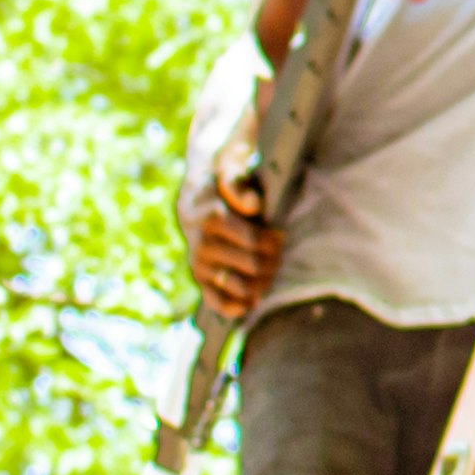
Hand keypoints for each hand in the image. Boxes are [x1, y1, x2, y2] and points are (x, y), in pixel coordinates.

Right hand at [191, 156, 283, 318]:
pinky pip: (218, 303)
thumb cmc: (223, 182)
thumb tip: (252, 205)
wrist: (195, 200)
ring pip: (241, 287)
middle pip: (252, 264)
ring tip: (272, 270)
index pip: (252, 241)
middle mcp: (202, 246)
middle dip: (273, 260)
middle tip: (280, 251)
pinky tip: (255, 299)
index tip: (279, 234)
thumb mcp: (230, 168)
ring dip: (264, 282)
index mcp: (211, 218)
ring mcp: (200, 266)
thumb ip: (239, 182)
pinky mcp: (201, 282)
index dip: (273, 240)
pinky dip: (239, 306)